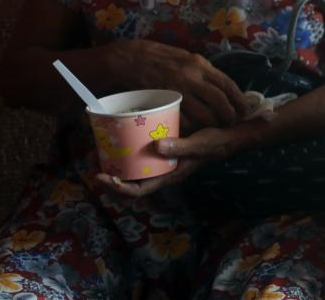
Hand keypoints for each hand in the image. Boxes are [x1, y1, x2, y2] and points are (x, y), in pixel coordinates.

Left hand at [95, 125, 237, 196]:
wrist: (231, 135)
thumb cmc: (217, 142)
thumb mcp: (200, 144)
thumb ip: (181, 146)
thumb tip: (157, 146)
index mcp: (169, 176)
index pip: (138, 190)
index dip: (117, 187)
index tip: (102, 176)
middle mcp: (162, 171)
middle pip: (130, 183)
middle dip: (109, 176)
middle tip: (92, 160)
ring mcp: (162, 161)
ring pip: (132, 169)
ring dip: (114, 163)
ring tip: (99, 149)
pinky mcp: (163, 149)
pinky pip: (140, 155)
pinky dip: (127, 150)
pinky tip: (120, 136)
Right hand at [100, 39, 246, 131]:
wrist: (131, 59)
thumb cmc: (161, 57)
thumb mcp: (186, 58)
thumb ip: (203, 71)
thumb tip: (220, 85)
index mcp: (200, 64)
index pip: (226, 83)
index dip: (238, 98)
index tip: (245, 109)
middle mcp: (192, 77)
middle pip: (219, 100)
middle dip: (229, 114)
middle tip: (232, 122)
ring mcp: (178, 90)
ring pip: (203, 113)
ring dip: (212, 123)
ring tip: (216, 128)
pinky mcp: (164, 101)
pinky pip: (182, 119)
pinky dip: (191, 127)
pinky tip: (195, 130)